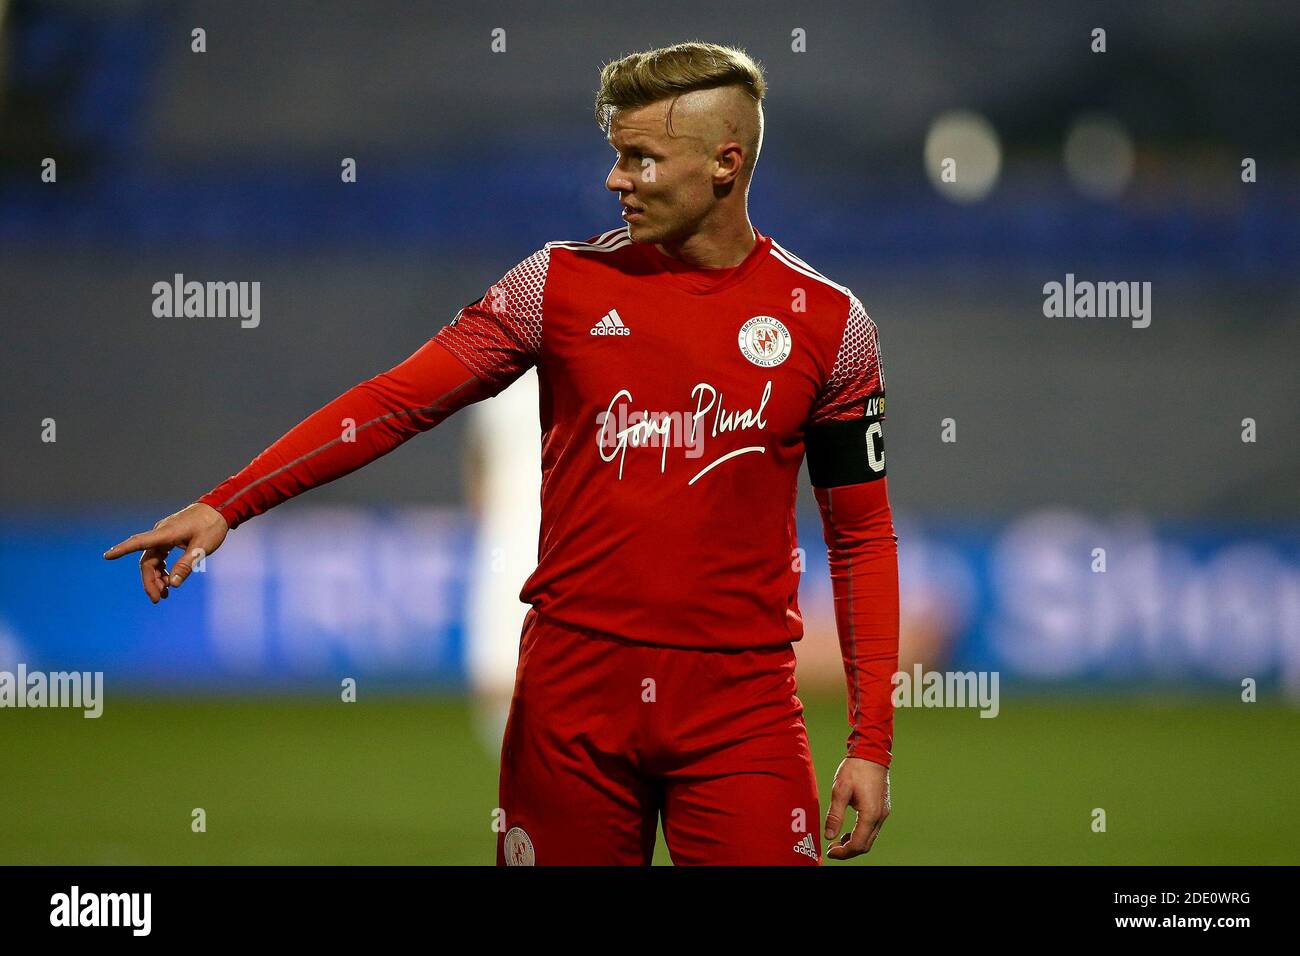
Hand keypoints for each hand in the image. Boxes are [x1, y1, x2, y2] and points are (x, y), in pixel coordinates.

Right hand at [103, 502, 229, 603]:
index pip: (139, 542)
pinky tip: (168, 582)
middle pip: (147, 560)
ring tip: (164, 594)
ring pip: (153, 560)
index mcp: (166, 533)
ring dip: (156, 577)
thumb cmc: (211, 526)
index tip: (107, 556)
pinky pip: (160, 556)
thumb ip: (186, 564)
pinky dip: (163, 570)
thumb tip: (173, 584)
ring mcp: (164, 536)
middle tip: (158, 599)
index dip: (122, 549)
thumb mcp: (202, 547)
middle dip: (150, 581)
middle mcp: (161, 533)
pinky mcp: (169, 538)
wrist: (219, 509)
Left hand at [823, 756, 890, 859]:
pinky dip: (860, 834)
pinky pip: (872, 829)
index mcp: (870, 814)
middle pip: (865, 845)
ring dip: (854, 843)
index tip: (830, 851)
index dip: (843, 852)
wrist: (871, 753)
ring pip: (870, 838)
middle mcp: (880, 817)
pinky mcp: (882, 808)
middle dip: (848, 851)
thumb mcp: (840, 790)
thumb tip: (829, 836)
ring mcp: (883, 813)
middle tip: (832, 849)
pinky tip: (847, 831)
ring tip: (837, 841)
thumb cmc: (855, 769)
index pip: (858, 844)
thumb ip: (835, 815)